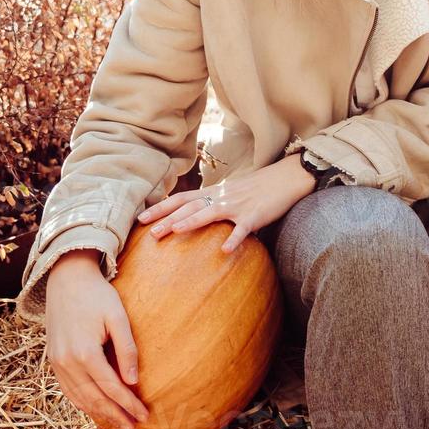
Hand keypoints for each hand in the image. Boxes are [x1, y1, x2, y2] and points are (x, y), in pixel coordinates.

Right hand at [43, 249, 149, 428]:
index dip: (128, 404)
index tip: (144, 415)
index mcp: (85, 352)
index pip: (111, 388)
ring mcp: (57, 364)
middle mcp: (67, 362)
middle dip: (116, 416)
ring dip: (100, 415)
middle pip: (95, 399)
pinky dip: (83, 404)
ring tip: (119, 426)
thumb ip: (127, 349)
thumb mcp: (118, 317)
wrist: (66, 279)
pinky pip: (68, 391)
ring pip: (80, 399)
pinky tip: (96, 411)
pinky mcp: (53, 361)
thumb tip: (133, 381)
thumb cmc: (97, 296)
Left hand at [137, 155, 315, 252]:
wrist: (286, 177)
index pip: (181, 199)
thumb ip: (214, 202)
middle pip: (189, 206)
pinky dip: (234, 239)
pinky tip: (224, 251)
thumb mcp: (232, 192)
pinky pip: (242, 229)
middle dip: (167, 218)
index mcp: (214, 192)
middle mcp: (221, 196)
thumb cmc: (259, 187)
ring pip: (209, 213)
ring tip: (174, 231)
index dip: (161, 208)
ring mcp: (237, 205)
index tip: (141, 218)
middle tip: (147, 232)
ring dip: (191, 222)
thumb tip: (197, 214)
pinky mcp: (254, 215)